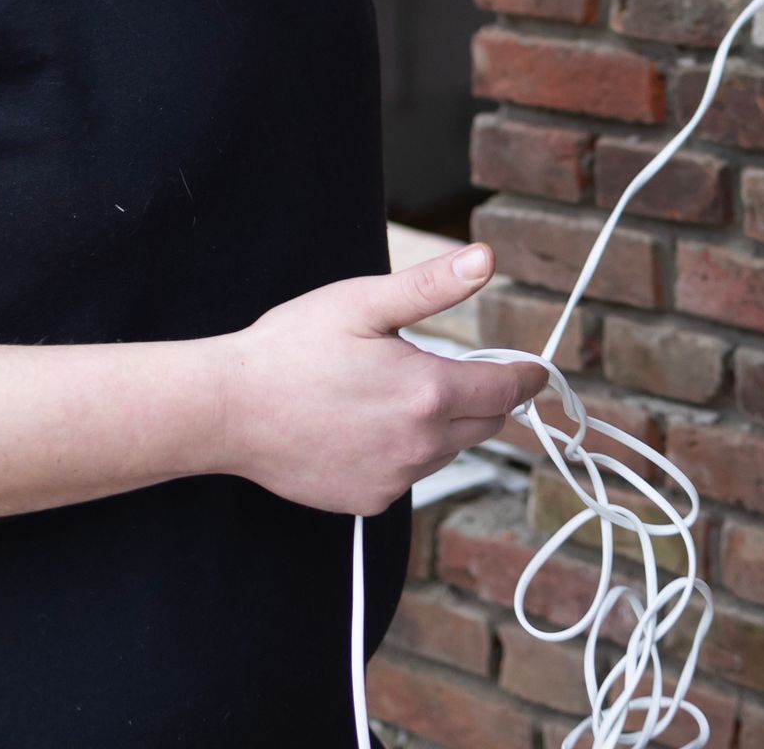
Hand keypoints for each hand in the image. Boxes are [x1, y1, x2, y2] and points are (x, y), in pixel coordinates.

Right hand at [211, 244, 548, 515]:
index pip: (505, 392)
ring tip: (394, 390)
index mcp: (427, 393)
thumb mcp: (364, 302)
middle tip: (456, 369)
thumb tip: (484, 261)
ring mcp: (393, 480)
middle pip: (484, 425)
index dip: (525, 376)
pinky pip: (408, 475)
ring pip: (446, 451)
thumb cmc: (292, 348)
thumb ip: (432, 286)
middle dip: (483, 397)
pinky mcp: (367, 501)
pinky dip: (405, 451)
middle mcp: (419, 447)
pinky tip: (367, 424)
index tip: (534, 370)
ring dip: (442, 424)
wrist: (228, 410)